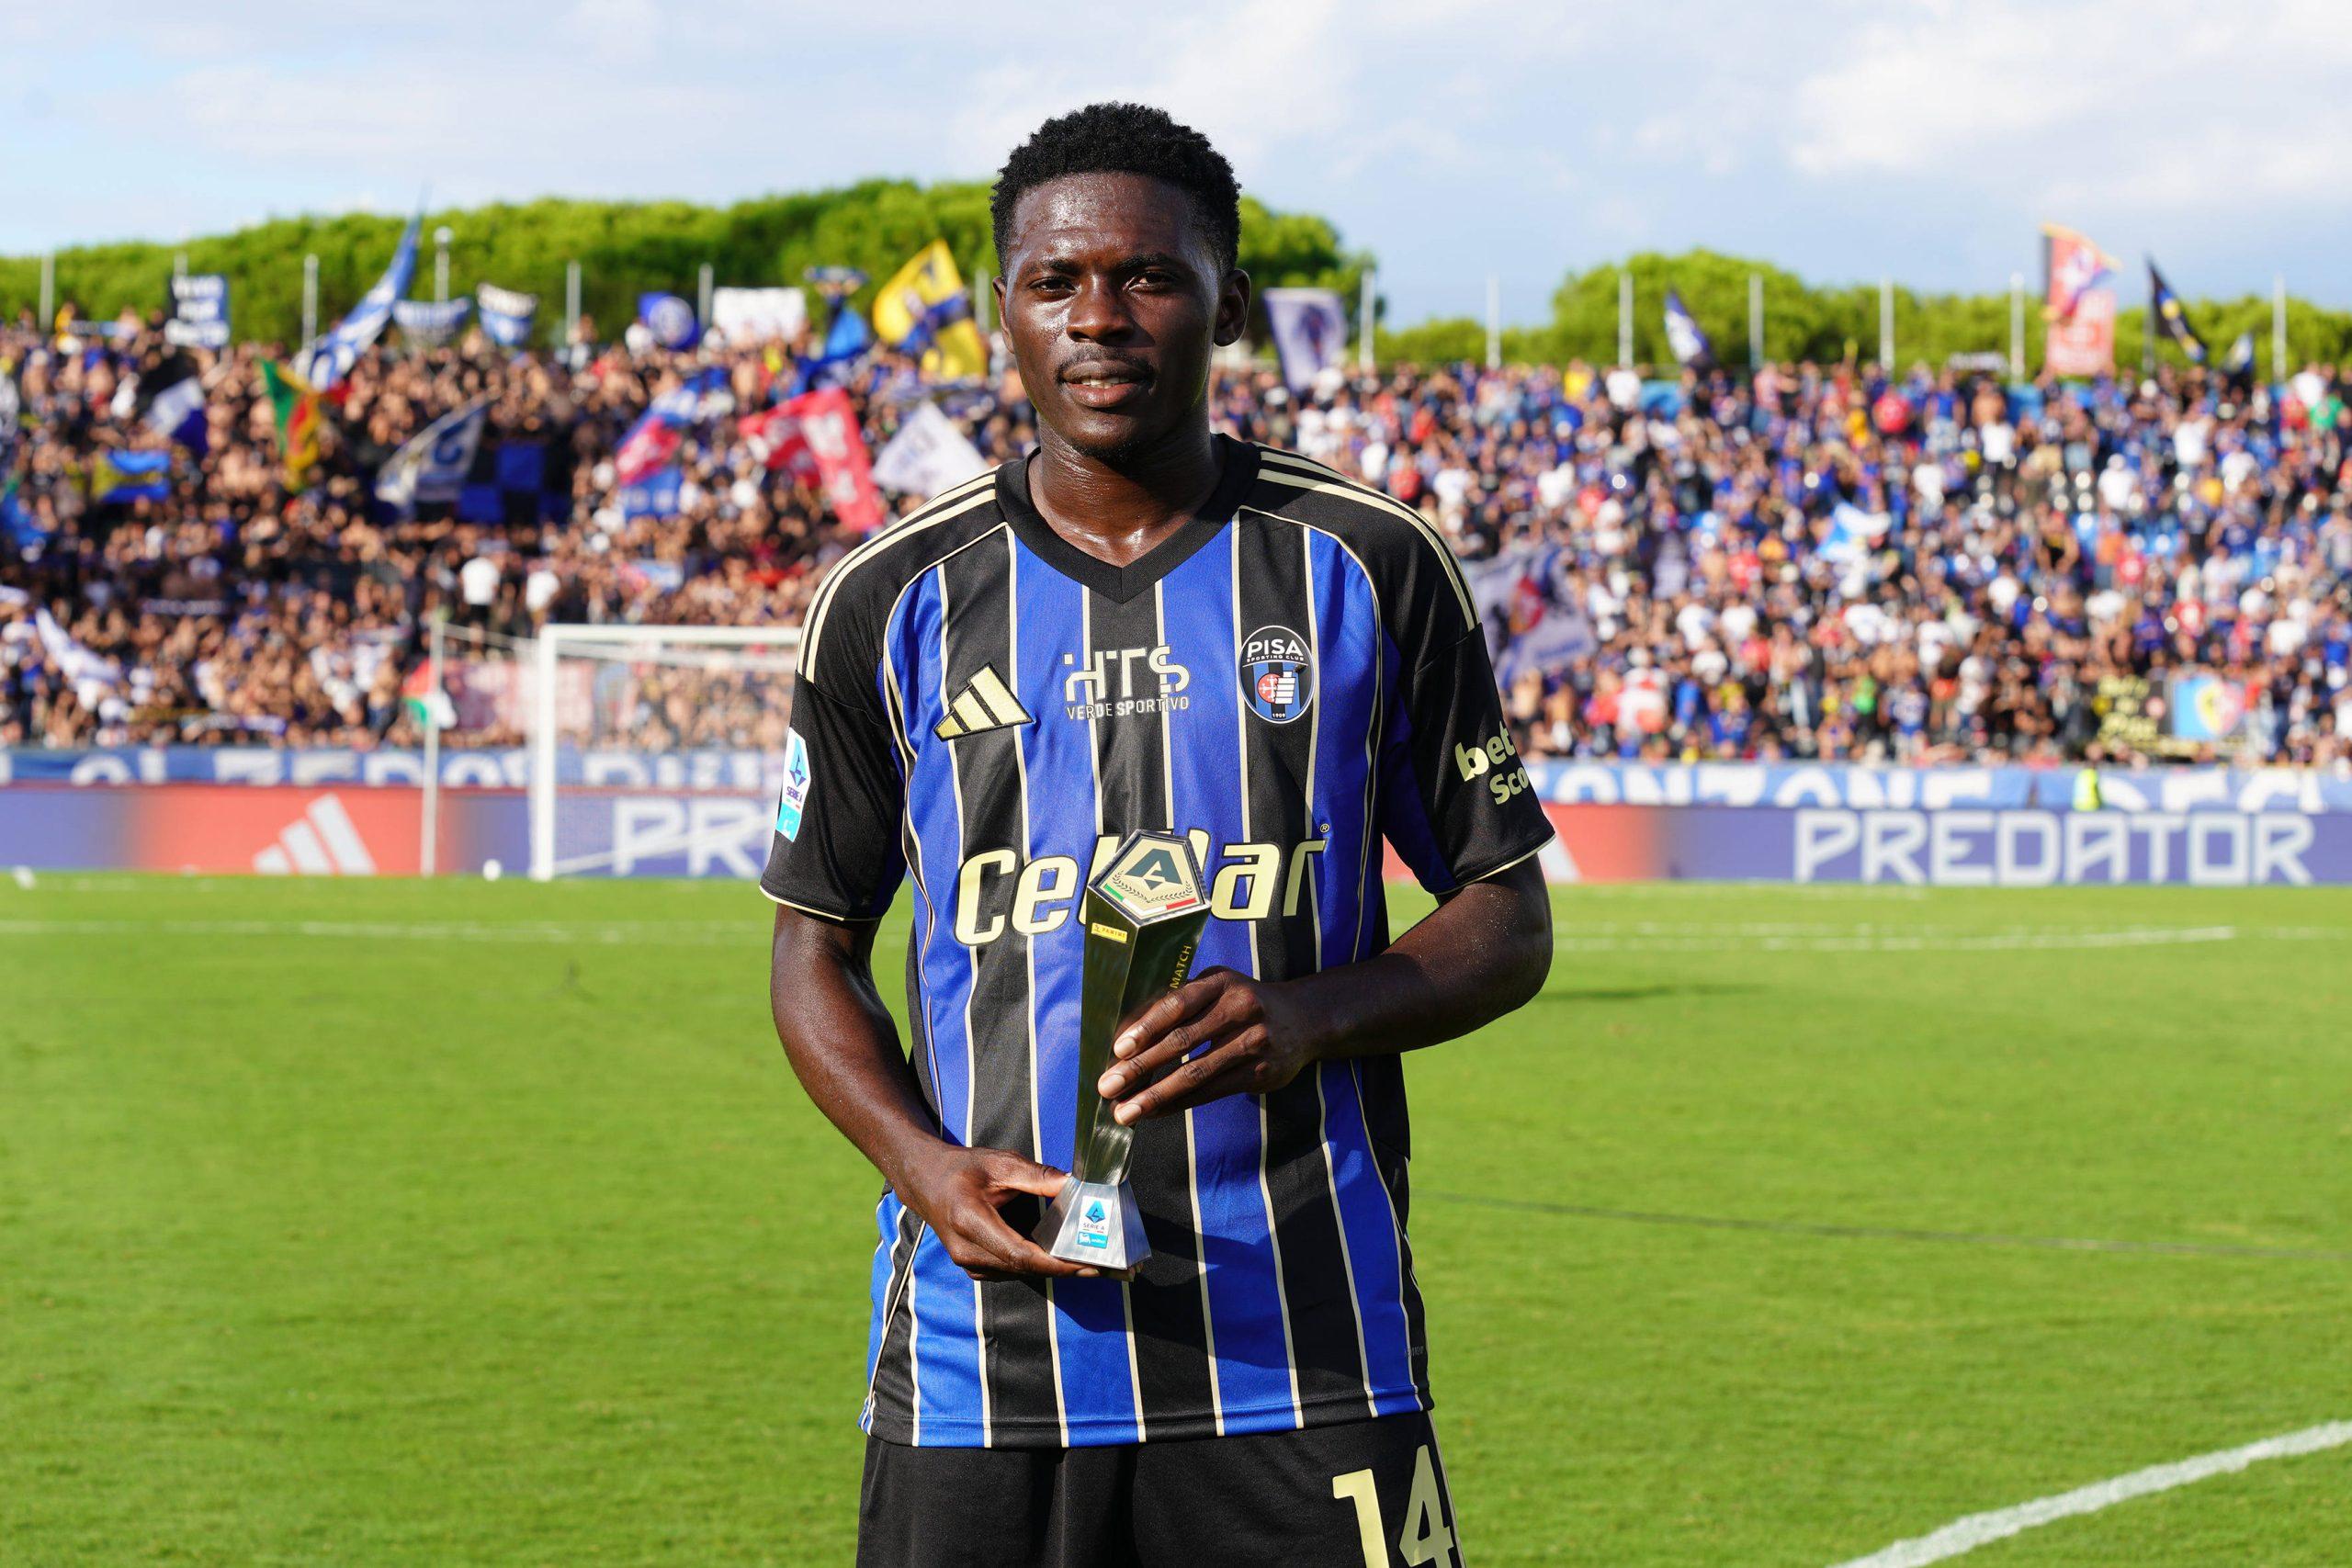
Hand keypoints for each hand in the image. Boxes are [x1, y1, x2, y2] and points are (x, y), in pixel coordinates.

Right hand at [894, 1142, 1097, 1282]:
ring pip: (1019, 1272)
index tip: (1085, 1262)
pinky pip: (1011, 1270)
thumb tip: (1072, 1185)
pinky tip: (1062, 1257)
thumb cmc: (962, 1169)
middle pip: (1023, 1267)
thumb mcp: (998, 1162)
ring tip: (1089, 1263)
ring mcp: (968, 1263)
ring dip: (1054, 1269)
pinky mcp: (974, 1267)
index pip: (1018, 1253)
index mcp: (969, 1220)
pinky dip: (1038, 1265)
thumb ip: (1036, 1176)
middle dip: (1063, 1268)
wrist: (926, 1182)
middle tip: (1101, 1265)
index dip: (1054, 1262)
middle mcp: (966, 1250)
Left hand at [1096, 967, 1320, 1123]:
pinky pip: (1211, 1092)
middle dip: (1140, 1068)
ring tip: (1124, 1112)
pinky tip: (1154, 1112)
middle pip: (1181, 1042)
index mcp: (1221, 983)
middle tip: (1106, 1086)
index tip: (1118, 1049)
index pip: (1178, 1004)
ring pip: (1195, 1074)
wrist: (1305, 1020)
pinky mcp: (1260, 1073)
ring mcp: (1252, 1043)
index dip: (1146, 1027)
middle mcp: (1239, 1009)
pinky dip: (1178, 1103)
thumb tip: (1127, 1034)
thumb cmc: (1244, 1002)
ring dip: (1155, 1096)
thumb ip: (1181, 1003)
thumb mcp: (1218, 988)